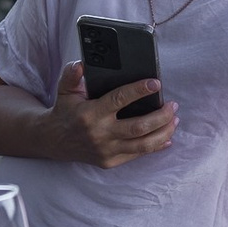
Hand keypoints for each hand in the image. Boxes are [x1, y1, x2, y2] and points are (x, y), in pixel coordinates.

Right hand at [37, 60, 176, 166]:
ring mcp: (106, 150)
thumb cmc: (65, 111)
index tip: (156, 83)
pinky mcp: (110, 162)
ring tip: (174, 120)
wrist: (53, 141)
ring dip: (163, 132)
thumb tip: (81, 64)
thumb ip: (71, 75)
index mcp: (90, 113)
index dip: (139, 90)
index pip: (119, 100)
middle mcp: (100, 134)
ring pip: (143, 145)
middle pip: (138, 127)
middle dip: (161, 116)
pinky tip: (167, 137)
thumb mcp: (64, 90)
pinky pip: (137, 155)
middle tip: (173, 105)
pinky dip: (155, 146)